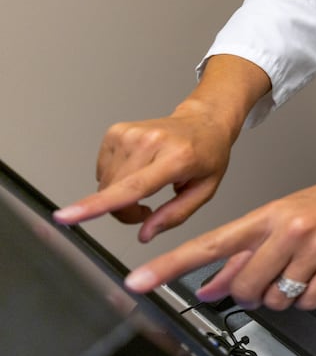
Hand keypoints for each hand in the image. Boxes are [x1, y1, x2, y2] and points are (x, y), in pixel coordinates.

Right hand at [55, 102, 235, 242]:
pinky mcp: (116, 131)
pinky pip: (102, 171)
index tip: (67, 216)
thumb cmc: (207, 155)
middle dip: (125, 211)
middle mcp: (150, 141)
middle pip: (114, 192)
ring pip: (105, 184)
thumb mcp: (205, 190)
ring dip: (119, 196)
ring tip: (147, 186)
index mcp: (177, 157)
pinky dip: (116, 179)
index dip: (97, 205)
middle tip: (148, 210)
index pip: (132, 186)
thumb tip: (144, 234)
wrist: (204, 121)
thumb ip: (174, 216)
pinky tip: (137, 170)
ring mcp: (130, 133)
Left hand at [122, 153, 315, 310]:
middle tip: (259, 283)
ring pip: (276, 298)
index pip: (210, 244)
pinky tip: (314, 277)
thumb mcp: (278, 219)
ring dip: (279, 296)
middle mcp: (287, 230)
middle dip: (247, 293)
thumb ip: (243, 255)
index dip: (171, 265)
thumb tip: (209, 287)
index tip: (139, 281)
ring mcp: (314, 248)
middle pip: (245, 285)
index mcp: (266, 216)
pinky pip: (307, 301)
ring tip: (294, 273)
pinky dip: (306, 298)